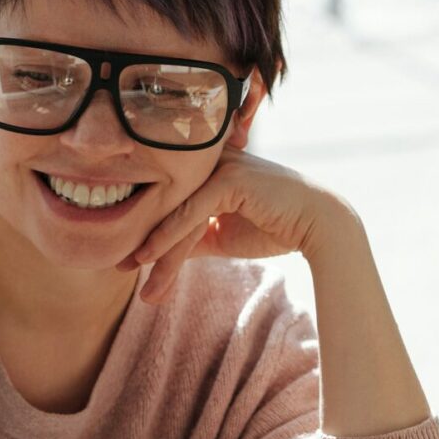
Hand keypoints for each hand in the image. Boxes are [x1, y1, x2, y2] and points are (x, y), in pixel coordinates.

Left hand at [121, 147, 346, 303]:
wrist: (319, 226)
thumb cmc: (276, 227)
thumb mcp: (223, 235)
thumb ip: (194, 238)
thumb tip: (161, 255)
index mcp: (207, 168)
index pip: (170, 200)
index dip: (147, 229)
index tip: (125, 259)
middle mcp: (210, 161)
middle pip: (169, 206)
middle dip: (144, 240)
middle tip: (119, 268)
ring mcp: (219, 166)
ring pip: (177, 212)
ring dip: (156, 249)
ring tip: (136, 277)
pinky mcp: (229, 178)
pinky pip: (191, 212)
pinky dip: (169, 236)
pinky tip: (150, 258)